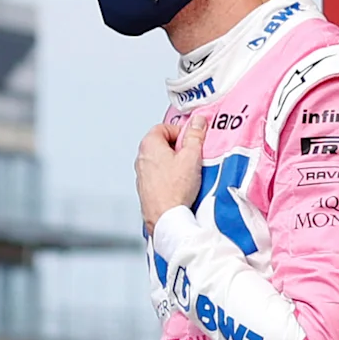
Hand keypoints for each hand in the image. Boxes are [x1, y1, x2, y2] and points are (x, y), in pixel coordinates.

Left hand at [134, 113, 207, 227]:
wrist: (166, 217)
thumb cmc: (174, 190)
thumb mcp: (191, 156)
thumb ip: (194, 135)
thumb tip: (197, 122)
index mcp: (149, 145)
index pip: (163, 127)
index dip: (180, 131)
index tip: (192, 137)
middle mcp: (141, 159)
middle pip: (162, 143)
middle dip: (179, 146)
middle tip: (193, 153)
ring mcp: (142, 175)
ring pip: (161, 160)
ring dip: (175, 162)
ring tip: (189, 170)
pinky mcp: (146, 189)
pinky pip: (160, 175)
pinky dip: (170, 175)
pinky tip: (182, 183)